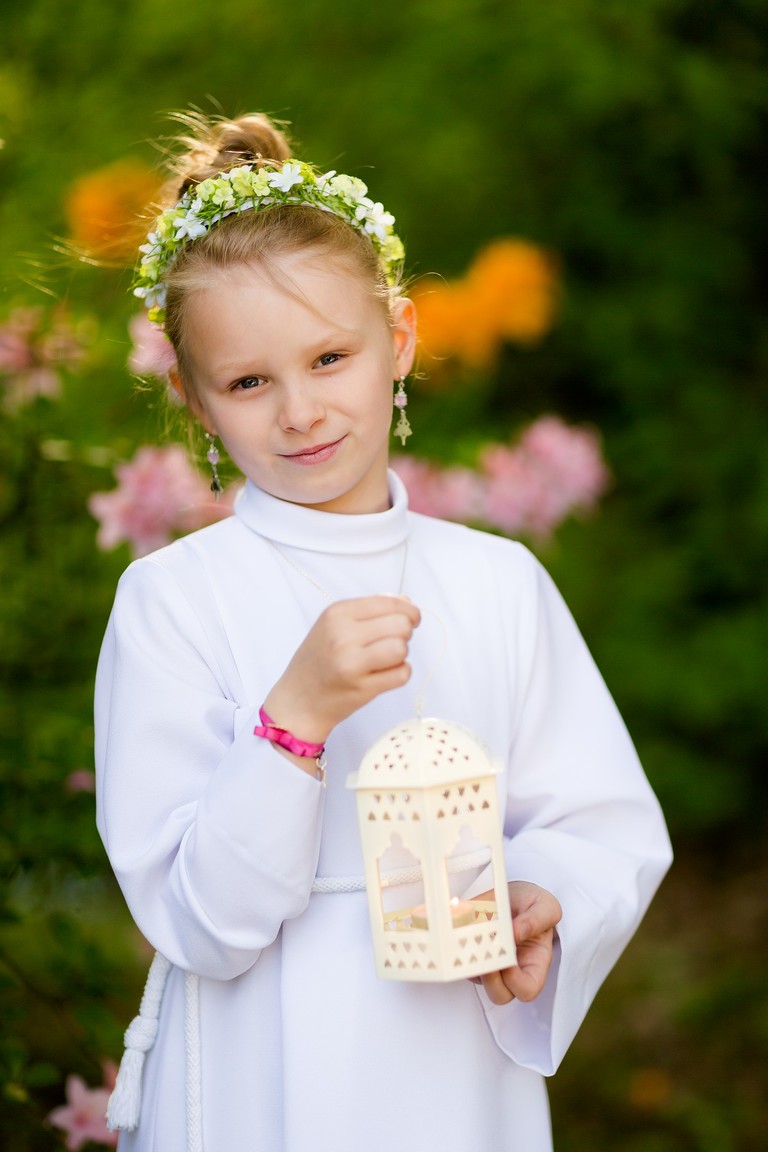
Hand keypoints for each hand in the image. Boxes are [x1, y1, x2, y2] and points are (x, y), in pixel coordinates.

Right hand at [263, 595, 420, 748]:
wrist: (299, 699)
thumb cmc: (320, 660)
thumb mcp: (334, 624)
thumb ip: (370, 609)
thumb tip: (406, 602)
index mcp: (337, 614)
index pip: (389, 602)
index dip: (408, 611)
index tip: (410, 619)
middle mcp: (342, 635)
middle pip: (401, 625)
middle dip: (405, 633)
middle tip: (392, 641)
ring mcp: (351, 663)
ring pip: (402, 648)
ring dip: (401, 654)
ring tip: (386, 658)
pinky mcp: (362, 688)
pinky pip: (402, 674)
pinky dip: (399, 673)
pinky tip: (383, 674)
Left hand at [472, 882, 561, 1004]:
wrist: (513, 894)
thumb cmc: (533, 905)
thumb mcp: (546, 906)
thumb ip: (537, 919)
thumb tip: (516, 932)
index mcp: (534, 964)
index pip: (527, 990)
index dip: (516, 981)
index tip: (508, 959)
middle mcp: (510, 971)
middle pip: (498, 994)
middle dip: (489, 978)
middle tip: (485, 951)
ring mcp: (489, 964)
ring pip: (475, 977)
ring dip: (472, 958)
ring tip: (473, 930)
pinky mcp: (471, 952)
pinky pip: (460, 957)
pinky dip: (459, 943)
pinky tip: (463, 922)